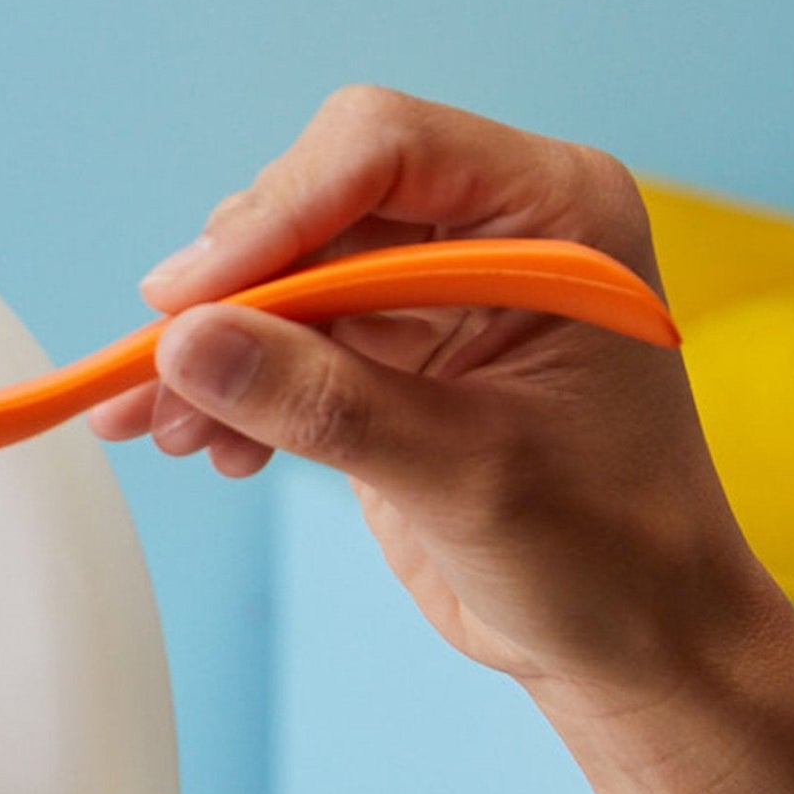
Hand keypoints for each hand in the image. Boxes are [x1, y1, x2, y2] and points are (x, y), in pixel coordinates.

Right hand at [88, 84, 780, 717]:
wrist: (636, 643)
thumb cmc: (611, 553)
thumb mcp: (465, 475)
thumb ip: (324, 403)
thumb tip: (187, 345)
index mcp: (553, 214)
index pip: (383, 149)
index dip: (275, 212)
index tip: (190, 298)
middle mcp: (494, 228)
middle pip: (315, 203)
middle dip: (230, 289)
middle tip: (156, 369)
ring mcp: (439, 286)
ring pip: (284, 272)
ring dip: (215, 346)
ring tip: (159, 426)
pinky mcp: (395, 348)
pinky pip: (285, 335)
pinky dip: (234, 385)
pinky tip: (210, 445)